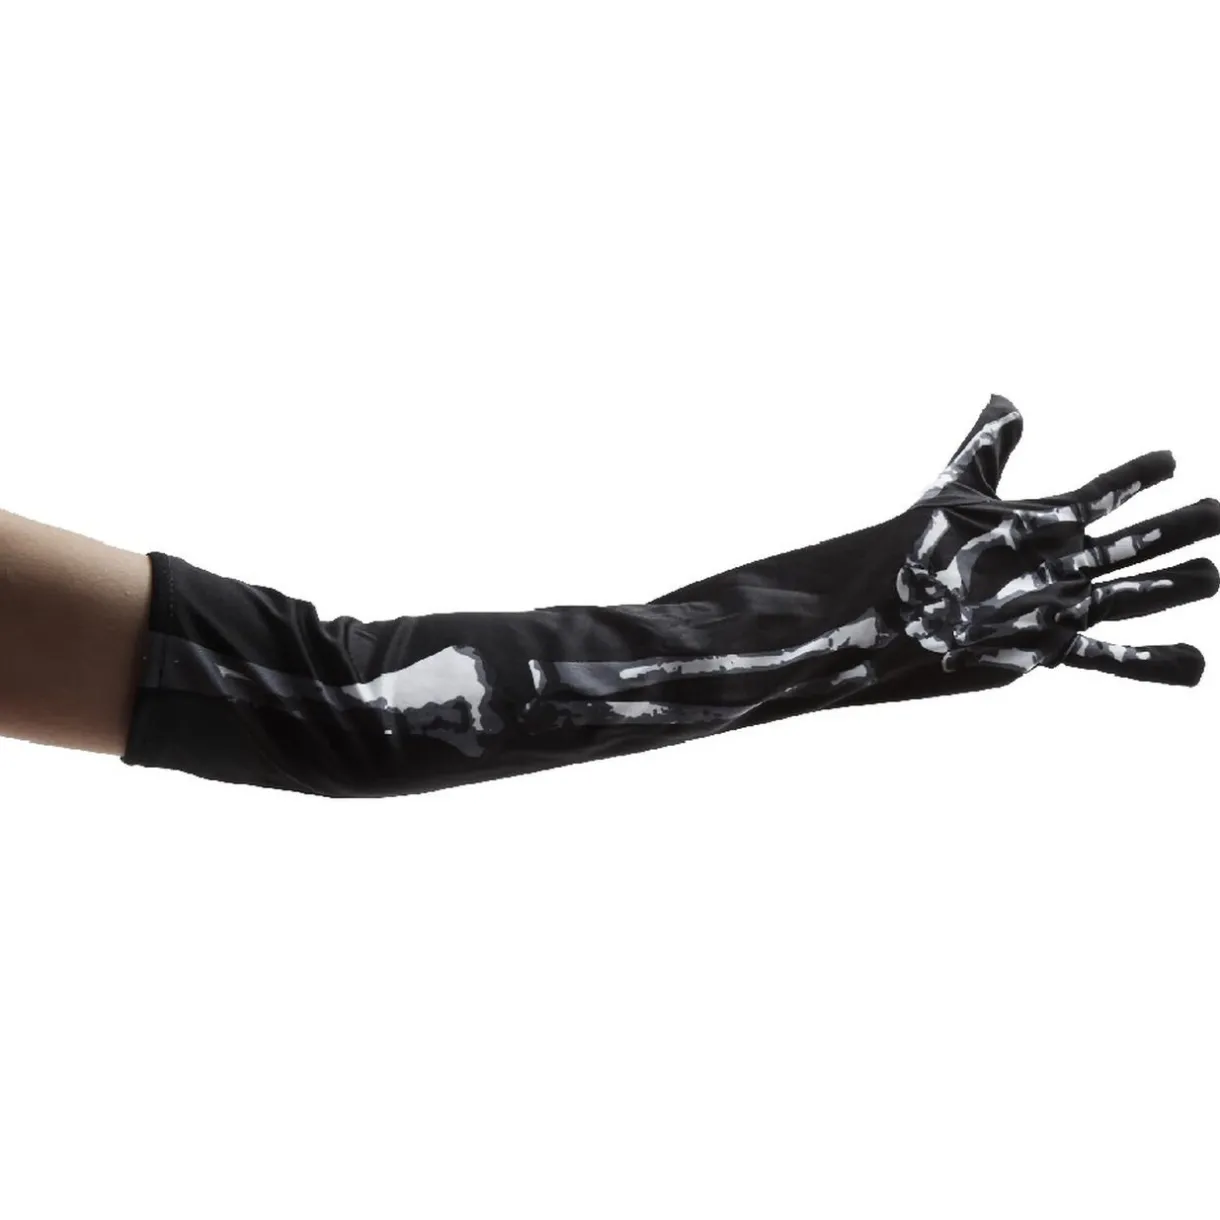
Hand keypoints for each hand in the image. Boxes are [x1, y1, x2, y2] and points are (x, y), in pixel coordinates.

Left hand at [902, 396, 1219, 683]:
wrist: (893, 607)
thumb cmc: (920, 548)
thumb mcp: (955, 490)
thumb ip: (985, 446)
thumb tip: (1004, 399)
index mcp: (1046, 525)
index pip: (1103, 495)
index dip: (1136, 478)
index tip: (1171, 459)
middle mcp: (1063, 566)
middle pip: (1132, 546)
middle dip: (1174, 531)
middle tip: (1217, 512)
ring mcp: (1061, 606)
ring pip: (1132, 597)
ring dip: (1171, 588)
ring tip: (1213, 576)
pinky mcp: (1049, 646)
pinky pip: (1110, 659)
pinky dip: (1151, 664)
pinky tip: (1197, 667)